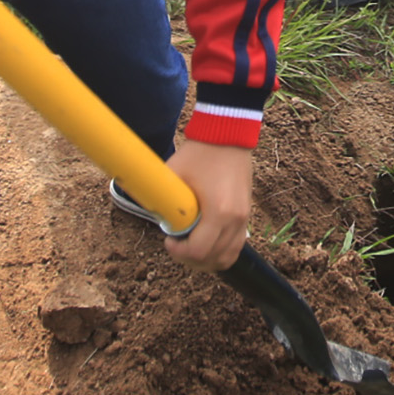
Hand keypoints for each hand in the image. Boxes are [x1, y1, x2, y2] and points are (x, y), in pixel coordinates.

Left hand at [161, 140, 250, 271]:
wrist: (227, 135)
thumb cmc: (200, 153)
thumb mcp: (174, 174)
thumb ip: (161, 197)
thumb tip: (147, 215)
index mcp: (218, 212)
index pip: (199, 251)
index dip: (179, 253)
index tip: (168, 241)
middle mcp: (235, 219)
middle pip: (213, 259)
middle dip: (190, 259)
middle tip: (176, 246)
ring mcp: (244, 218)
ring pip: (227, 257)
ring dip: (206, 259)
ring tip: (190, 247)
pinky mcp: (246, 215)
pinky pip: (236, 246)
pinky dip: (220, 251)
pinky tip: (205, 242)